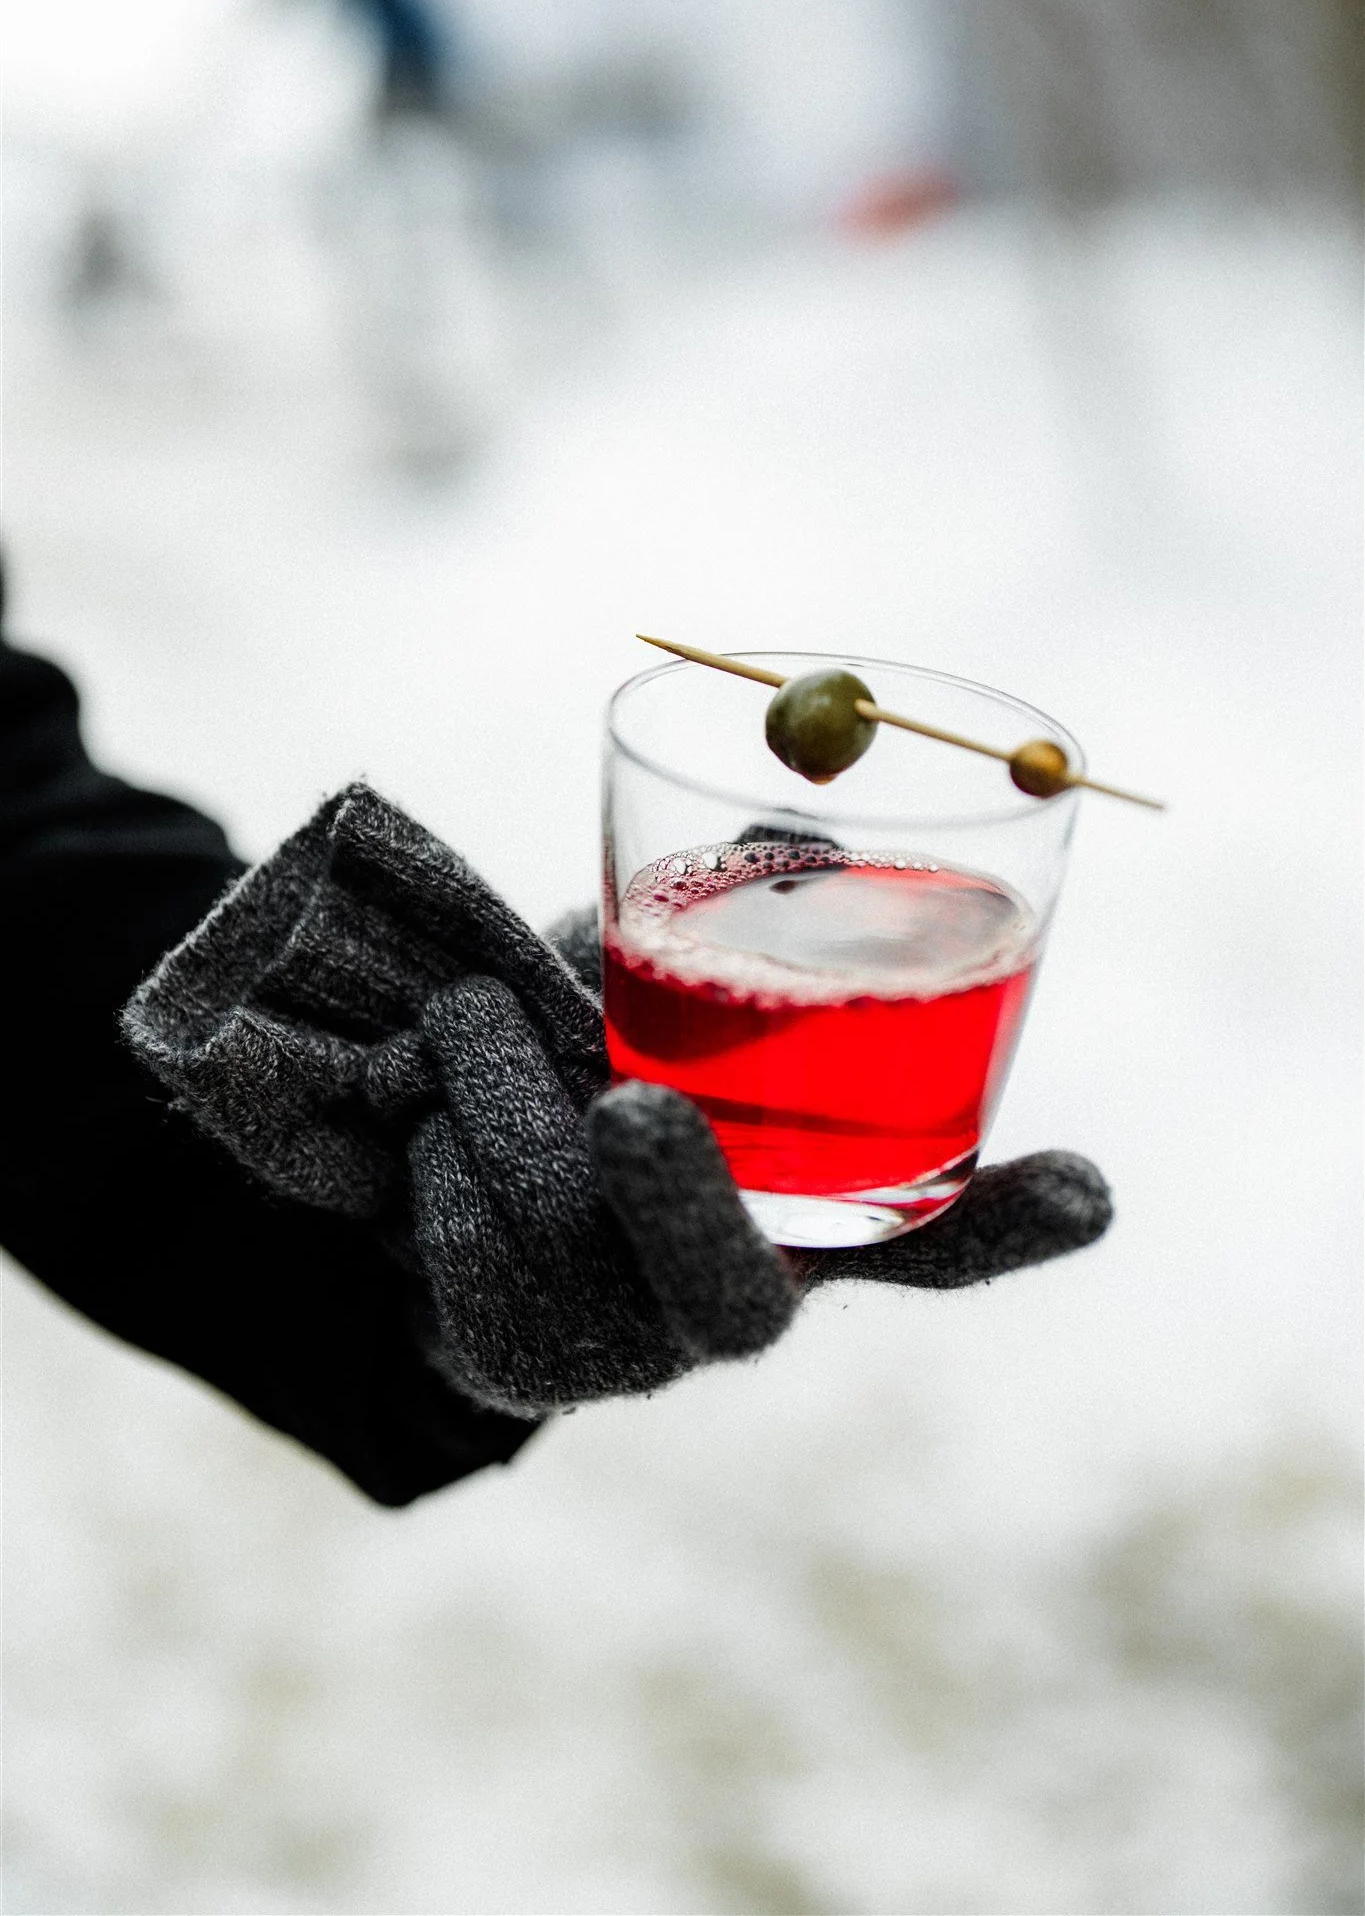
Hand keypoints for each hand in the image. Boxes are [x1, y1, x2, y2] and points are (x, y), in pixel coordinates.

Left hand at [125, 785, 1111, 1418]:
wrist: (421, 1161)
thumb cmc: (573, 1049)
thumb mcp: (650, 974)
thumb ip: (727, 915)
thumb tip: (799, 824)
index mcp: (812, 1210)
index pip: (946, 1238)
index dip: (1023, 1220)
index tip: (1090, 1192)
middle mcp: (739, 1299)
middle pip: (731, 1285)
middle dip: (672, 1191)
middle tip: (630, 1110)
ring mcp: (623, 1351)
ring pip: (550, 1214)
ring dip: (487, 1076)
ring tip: (462, 1020)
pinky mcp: (509, 1362)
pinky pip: (453, 1230)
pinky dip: (427, 1130)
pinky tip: (422, 1118)